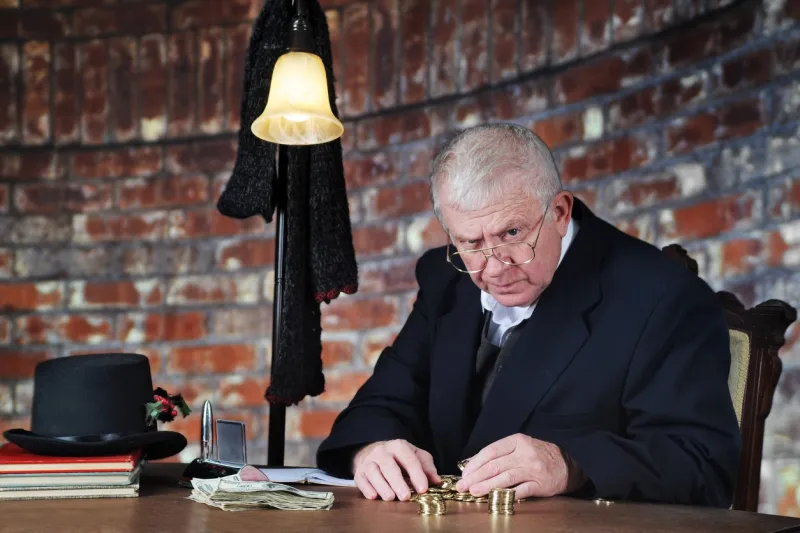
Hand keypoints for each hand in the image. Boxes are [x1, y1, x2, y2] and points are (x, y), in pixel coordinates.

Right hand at [352, 439, 440, 501]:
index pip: (409, 459)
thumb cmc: (399, 457)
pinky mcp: (359, 472)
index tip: (423, 489)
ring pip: (373, 472)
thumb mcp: (416, 456)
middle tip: (405, 497)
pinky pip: (361, 479)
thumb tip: (437, 481)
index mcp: (399, 446)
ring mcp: (369, 461)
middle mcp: (382, 452)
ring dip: (382, 485)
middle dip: (397, 481)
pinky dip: (366, 488)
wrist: (373, 452)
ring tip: (390, 498)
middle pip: (389, 465)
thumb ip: (427, 467)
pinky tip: (374, 496)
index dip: (417, 474)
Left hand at [455, 433, 585, 498]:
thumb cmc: (539, 455)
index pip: (491, 451)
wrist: (568, 463)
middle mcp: (524, 453)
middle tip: (463, 485)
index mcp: (517, 441)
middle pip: (495, 465)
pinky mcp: (540, 484)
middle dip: (476, 476)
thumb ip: (499, 454)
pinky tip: (495, 498)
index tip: (465, 473)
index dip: (475, 463)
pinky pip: (520, 490)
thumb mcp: (520, 447)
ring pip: (505, 478)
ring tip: (474, 491)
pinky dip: (507, 495)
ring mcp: (533, 469)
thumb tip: (473, 462)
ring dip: (487, 486)